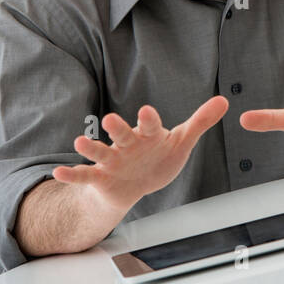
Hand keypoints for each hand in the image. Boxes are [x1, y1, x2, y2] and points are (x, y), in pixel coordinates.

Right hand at [52, 96, 228, 211]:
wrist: (138, 183)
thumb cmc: (159, 157)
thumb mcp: (182, 141)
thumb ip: (200, 121)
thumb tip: (225, 100)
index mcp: (148, 134)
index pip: (150, 125)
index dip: (149, 119)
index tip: (148, 111)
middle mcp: (127, 145)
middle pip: (122, 134)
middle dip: (117, 128)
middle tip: (111, 120)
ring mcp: (112, 160)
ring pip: (101, 153)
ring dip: (91, 148)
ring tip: (79, 142)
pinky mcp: (101, 177)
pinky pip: (85, 176)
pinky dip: (72, 175)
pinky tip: (59, 173)